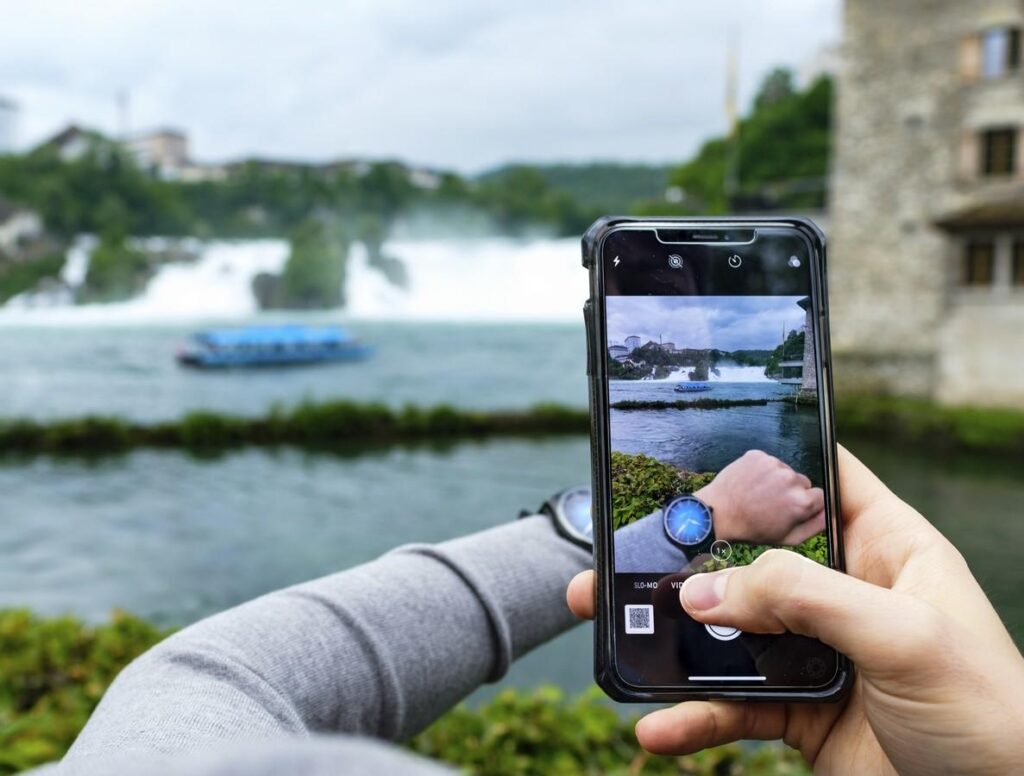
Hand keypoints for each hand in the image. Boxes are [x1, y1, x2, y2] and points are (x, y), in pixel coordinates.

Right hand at [567, 446, 1023, 774]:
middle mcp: (845, 593)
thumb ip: (804, 598)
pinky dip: (693, 714)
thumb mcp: (903, 634)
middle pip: (752, 557)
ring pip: (728, 631)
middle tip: (625, 550)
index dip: (763, 465)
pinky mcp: (800, 710)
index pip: (819, 481)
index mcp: (886, 548)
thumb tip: (704, 590)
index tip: (696, 459)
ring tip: (613, 630)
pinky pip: (732, 704)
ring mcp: (817, 652)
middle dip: (687, 556)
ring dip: (672, 636)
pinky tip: (661, 725)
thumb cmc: (992, 713)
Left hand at [695, 449, 823, 545]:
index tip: (793, 510)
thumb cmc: (753, 529)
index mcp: (802, 501)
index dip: (807, 504)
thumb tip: (830, 514)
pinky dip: (762, 471)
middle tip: (772, 504)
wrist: (718, 513)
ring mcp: (773, 464)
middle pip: (803, 482)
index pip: (820, 496)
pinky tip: (751, 484)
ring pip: (786, 471)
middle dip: (793, 492)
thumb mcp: (788, 538)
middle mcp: (790, 479)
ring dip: (777, 480)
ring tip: (759, 495)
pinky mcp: (758, 455)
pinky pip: (769, 462)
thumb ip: (815, 526)